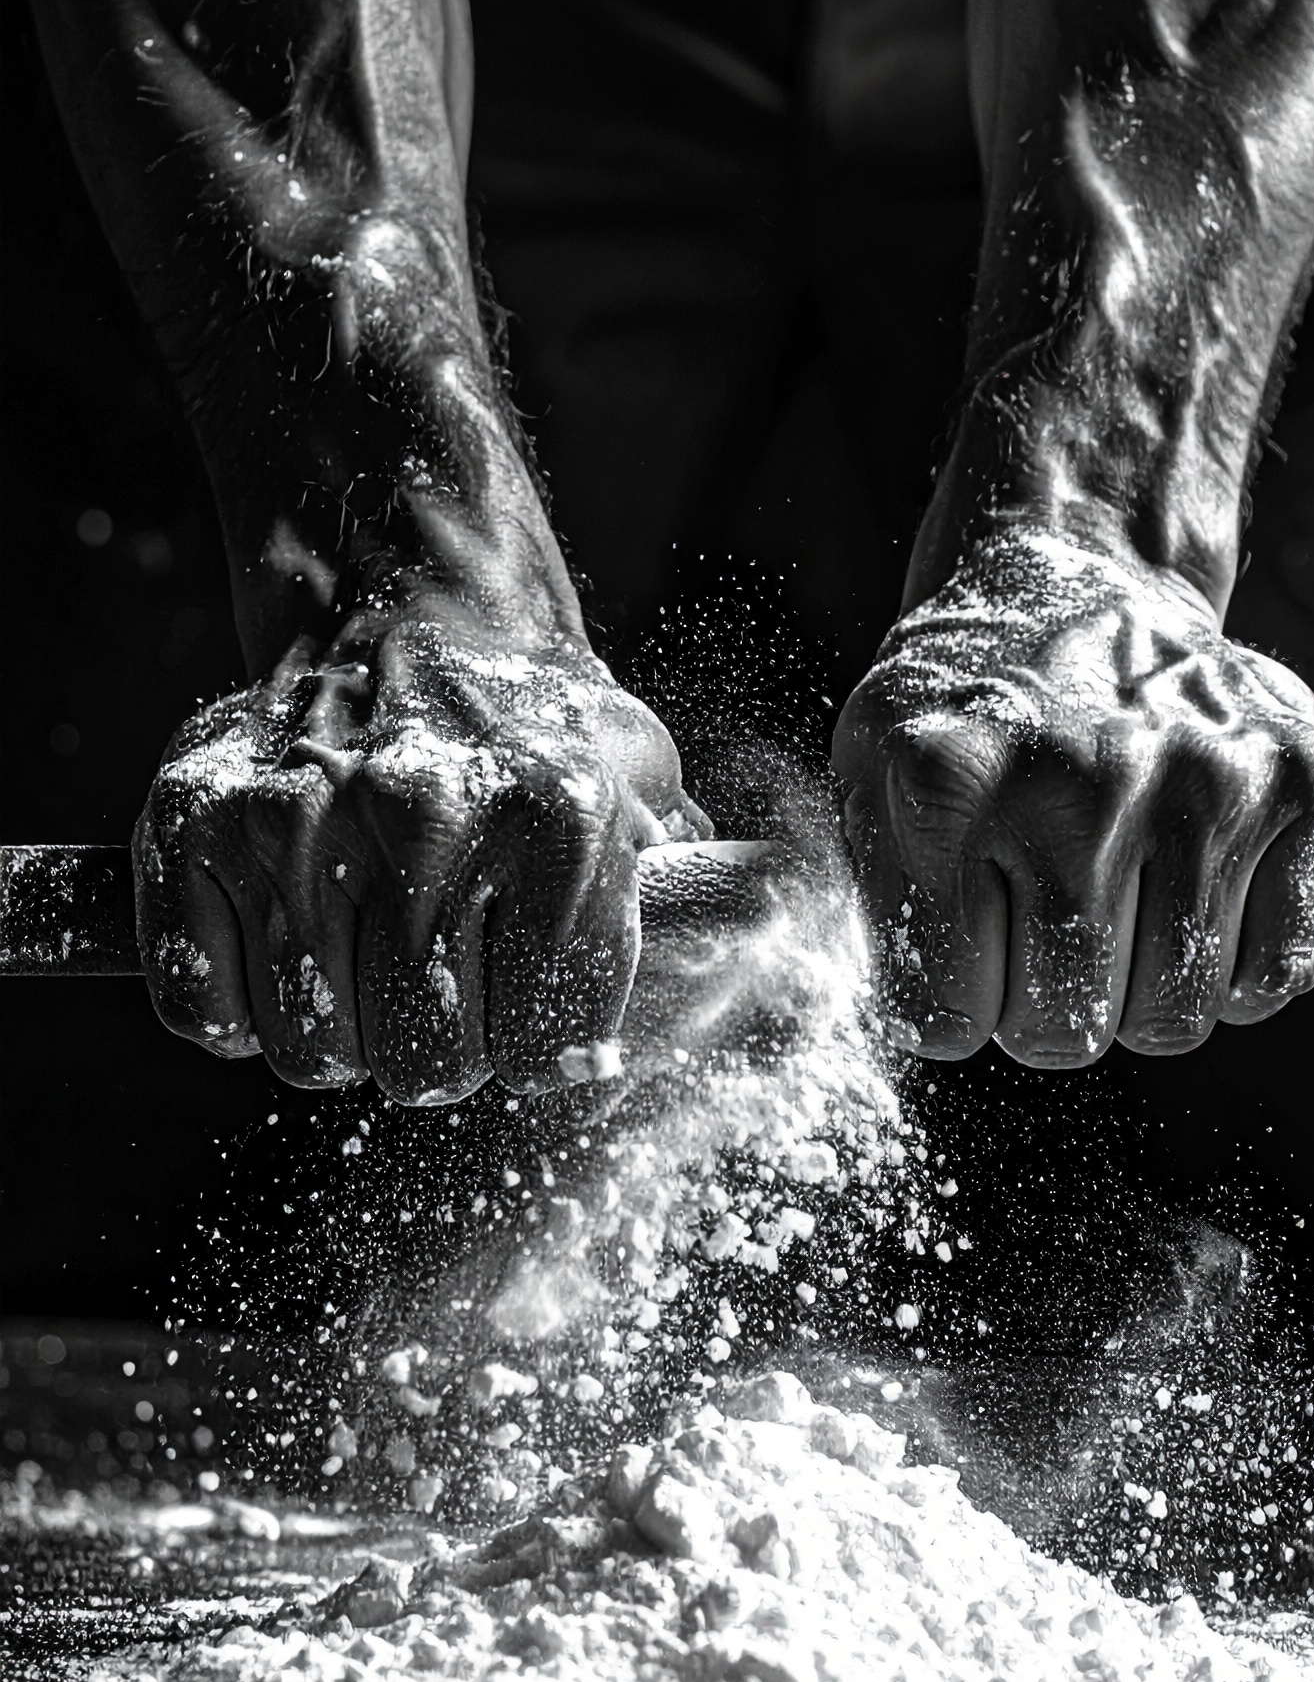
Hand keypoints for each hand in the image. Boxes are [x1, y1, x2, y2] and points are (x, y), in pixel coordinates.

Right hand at [133, 598, 706, 1099]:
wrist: (407, 614)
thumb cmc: (536, 739)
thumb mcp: (646, 797)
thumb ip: (698, 905)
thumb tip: (757, 957)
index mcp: (556, 814)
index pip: (550, 1052)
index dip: (546, 1049)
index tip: (541, 1006)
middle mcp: (421, 809)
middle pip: (424, 1067)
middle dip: (444, 1048)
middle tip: (447, 975)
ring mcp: (291, 814)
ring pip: (310, 1052)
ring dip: (342, 1028)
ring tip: (367, 944)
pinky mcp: (187, 821)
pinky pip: (204, 1011)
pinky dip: (239, 1003)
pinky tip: (286, 937)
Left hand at [834, 531, 1313, 1067]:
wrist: (1076, 582)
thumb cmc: (965, 709)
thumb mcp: (869, 780)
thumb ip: (867, 914)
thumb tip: (895, 1033)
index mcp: (947, 780)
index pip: (947, 1017)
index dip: (951, 1002)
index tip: (959, 947)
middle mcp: (1083, 776)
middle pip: (1063, 1032)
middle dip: (1041, 1008)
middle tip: (1041, 928)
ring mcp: (1204, 777)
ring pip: (1171, 1019)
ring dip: (1136, 996)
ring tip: (1115, 907)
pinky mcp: (1302, 781)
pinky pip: (1277, 973)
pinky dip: (1235, 973)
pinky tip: (1196, 909)